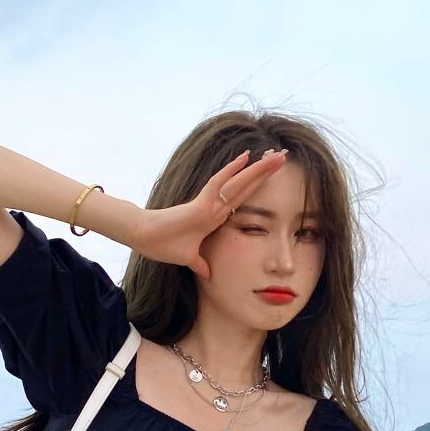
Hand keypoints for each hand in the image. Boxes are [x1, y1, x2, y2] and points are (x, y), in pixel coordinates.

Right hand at [132, 147, 287, 280]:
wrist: (144, 238)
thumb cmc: (163, 244)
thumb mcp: (189, 258)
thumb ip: (200, 263)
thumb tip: (208, 274)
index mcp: (215, 216)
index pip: (243, 198)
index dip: (259, 186)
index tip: (275, 176)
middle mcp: (215, 206)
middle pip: (246, 186)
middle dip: (265, 172)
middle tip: (284, 157)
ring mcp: (208, 203)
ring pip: (238, 182)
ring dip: (258, 169)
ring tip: (277, 155)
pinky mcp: (198, 204)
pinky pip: (218, 183)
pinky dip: (231, 171)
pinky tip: (246, 157)